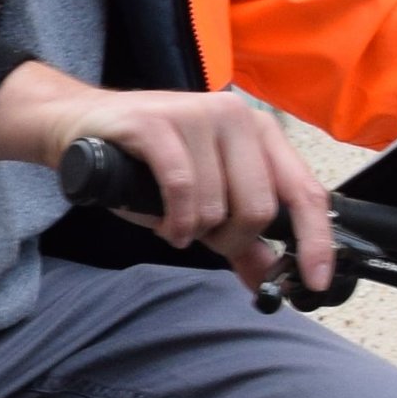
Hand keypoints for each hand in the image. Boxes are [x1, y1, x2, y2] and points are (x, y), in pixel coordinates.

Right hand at [0, 64, 333, 294]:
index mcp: (259, 132)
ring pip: (216, 206)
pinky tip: (164, 224)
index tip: (315, 281)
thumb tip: (272, 281)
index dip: (315, 242)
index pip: (305, 191)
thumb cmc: (147, 164)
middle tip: (203, 237)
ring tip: (173, 220)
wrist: (81, 126)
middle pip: (258, 208)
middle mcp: (235, 116)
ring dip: (192, 231)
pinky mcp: (156, 124)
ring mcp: (196, 115)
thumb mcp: (204, 202)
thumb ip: (242, 240)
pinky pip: (181, 190)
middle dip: (229, 239)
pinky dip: (173, 221)